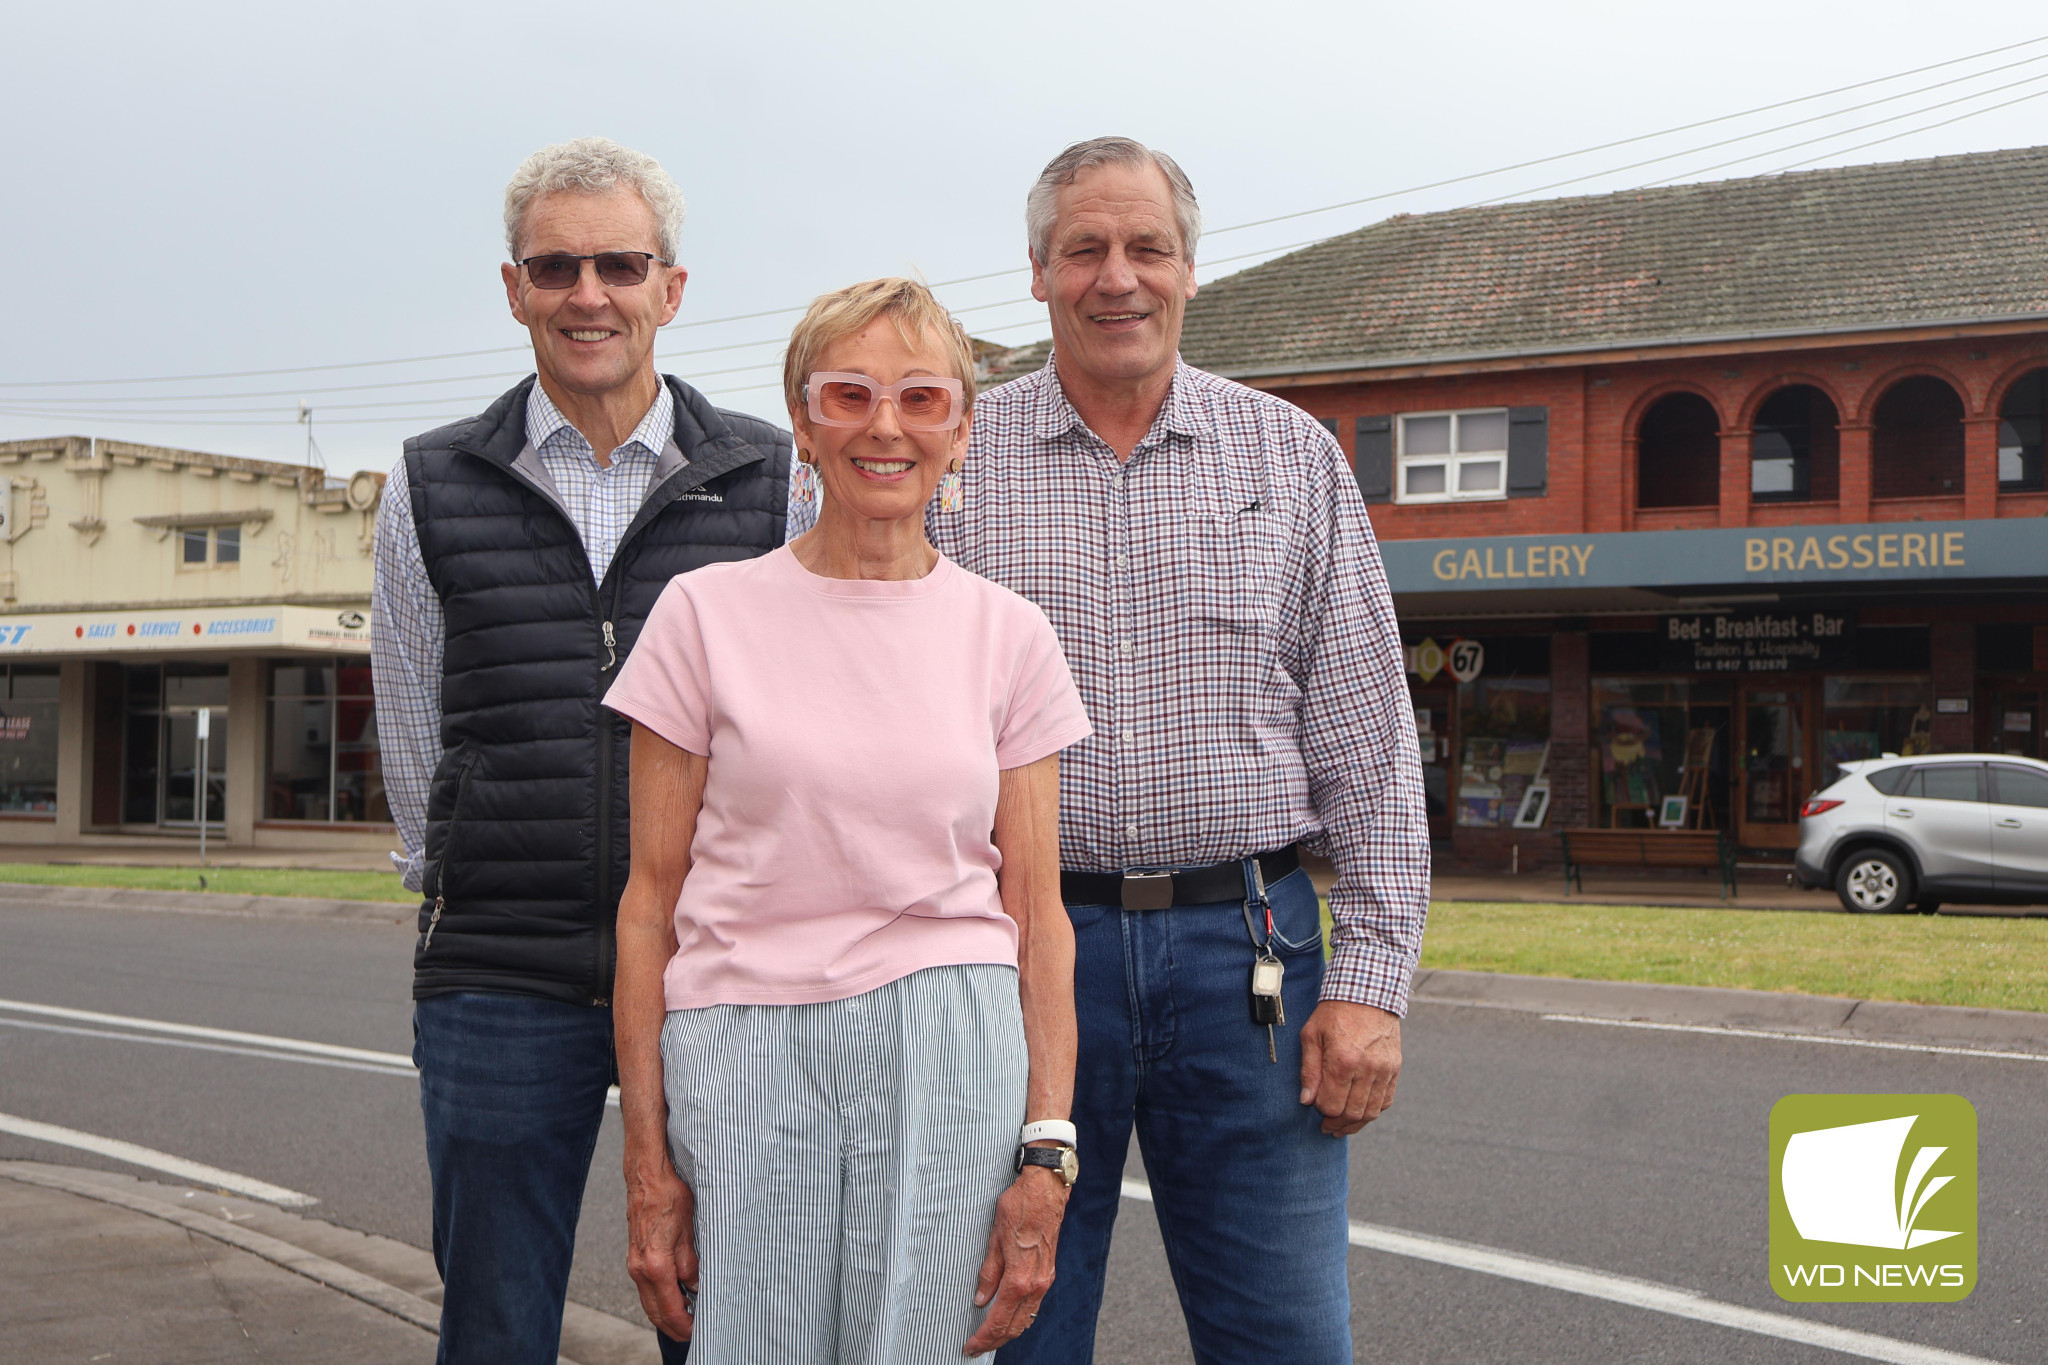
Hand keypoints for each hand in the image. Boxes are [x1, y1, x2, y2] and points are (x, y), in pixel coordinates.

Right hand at [625, 1161, 698, 1340]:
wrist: (647, 1176)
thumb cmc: (670, 1196)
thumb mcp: (690, 1229)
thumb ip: (691, 1263)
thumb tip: (695, 1286)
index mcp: (656, 1265)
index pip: (670, 1308)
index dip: (683, 1324)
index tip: (696, 1332)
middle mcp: (640, 1268)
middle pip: (654, 1311)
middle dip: (673, 1327)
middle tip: (691, 1334)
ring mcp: (634, 1263)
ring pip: (648, 1301)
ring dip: (665, 1314)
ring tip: (685, 1319)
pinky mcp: (634, 1256)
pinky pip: (645, 1287)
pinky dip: (658, 1299)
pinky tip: (672, 1297)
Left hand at [964, 1165, 1067, 1355]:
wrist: (1046, 1189)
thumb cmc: (1019, 1207)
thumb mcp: (995, 1238)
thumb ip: (989, 1272)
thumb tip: (980, 1299)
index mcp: (1020, 1279)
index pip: (999, 1320)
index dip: (983, 1338)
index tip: (970, 1346)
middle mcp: (1036, 1285)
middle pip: (1015, 1326)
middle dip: (995, 1341)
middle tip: (976, 1348)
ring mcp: (1045, 1279)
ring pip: (1026, 1318)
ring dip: (1008, 1331)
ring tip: (990, 1337)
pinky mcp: (1048, 1272)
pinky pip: (1033, 1305)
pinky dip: (1020, 1317)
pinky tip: (1009, 1316)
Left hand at [1298, 1000, 1400, 1136]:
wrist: (1368, 992)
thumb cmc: (1335, 1012)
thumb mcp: (1311, 1035)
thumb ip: (1309, 1070)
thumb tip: (1306, 1100)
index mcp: (1343, 1062)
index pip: (1331, 1105)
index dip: (1321, 1112)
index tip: (1315, 1108)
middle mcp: (1367, 1069)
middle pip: (1352, 1113)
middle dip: (1337, 1124)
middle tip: (1327, 1126)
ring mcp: (1384, 1070)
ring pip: (1371, 1112)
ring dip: (1356, 1123)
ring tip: (1342, 1125)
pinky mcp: (1395, 1068)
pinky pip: (1386, 1100)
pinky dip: (1373, 1110)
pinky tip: (1361, 1111)